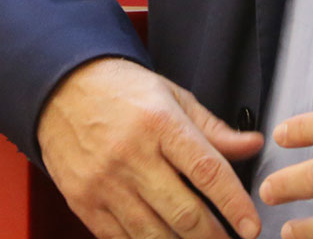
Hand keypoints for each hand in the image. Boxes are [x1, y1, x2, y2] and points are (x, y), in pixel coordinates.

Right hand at [36, 57, 264, 238]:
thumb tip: (252, 145)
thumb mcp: (172, 96)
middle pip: (183, 212)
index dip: (234, 204)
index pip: (207, 171)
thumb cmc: (122, 91)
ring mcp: (105, 182)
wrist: (60, 89)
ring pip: (153, 233)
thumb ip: (213, 128)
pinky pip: (121, 238)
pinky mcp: (84, 202)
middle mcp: (132, 155)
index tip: (251, 226)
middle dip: (213, 236)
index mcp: (160, 123)